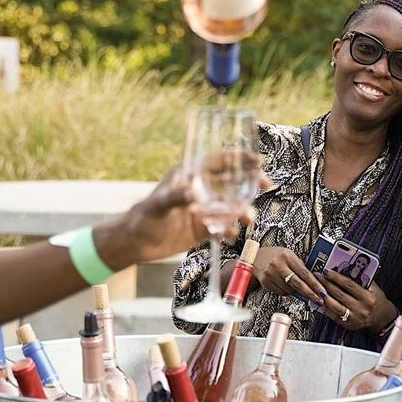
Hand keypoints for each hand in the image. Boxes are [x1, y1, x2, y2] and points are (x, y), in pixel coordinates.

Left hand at [118, 166, 259, 263]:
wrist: (135, 243)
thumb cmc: (143, 217)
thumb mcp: (157, 206)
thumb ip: (175, 198)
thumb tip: (194, 193)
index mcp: (190, 176)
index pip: (218, 161)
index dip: (238, 157)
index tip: (257, 159)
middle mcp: (200, 190)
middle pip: (231, 182)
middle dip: (250, 182)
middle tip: (266, 184)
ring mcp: (203, 210)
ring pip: (230, 206)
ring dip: (242, 210)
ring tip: (248, 218)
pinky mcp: (202, 229)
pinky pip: (222, 228)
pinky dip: (229, 230)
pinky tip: (230, 234)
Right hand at [253, 246, 326, 303]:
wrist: (255, 257)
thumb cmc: (275, 255)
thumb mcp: (288, 255)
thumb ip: (299, 266)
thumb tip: (314, 280)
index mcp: (286, 256)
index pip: (304, 273)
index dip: (315, 284)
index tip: (322, 291)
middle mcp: (278, 265)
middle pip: (298, 284)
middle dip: (310, 293)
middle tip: (318, 300)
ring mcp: (271, 275)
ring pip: (289, 290)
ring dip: (296, 291)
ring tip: (295, 286)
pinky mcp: (266, 283)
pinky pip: (281, 292)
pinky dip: (286, 291)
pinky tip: (285, 284)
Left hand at [316, 271, 395, 331]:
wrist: (382, 318)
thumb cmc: (377, 300)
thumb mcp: (373, 288)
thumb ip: (361, 279)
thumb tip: (345, 269)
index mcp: (368, 297)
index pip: (349, 285)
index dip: (336, 277)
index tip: (327, 271)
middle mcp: (361, 308)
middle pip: (339, 295)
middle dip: (326, 284)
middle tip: (318, 276)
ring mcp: (354, 318)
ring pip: (334, 306)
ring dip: (323, 296)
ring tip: (316, 288)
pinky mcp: (348, 325)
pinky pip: (333, 316)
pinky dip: (325, 308)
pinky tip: (320, 301)